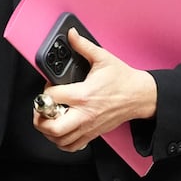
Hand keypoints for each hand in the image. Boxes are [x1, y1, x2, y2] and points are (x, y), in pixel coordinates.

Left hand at [32, 29, 157, 152]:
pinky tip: (61, 130)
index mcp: (83, 94)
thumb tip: (71, 34)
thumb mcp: (103, 57)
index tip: (49, 86)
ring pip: (59, 140)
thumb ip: (83, 45)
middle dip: (40, 119)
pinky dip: (61, 142)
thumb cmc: (123, 79)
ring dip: (48, 131)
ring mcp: (88, 127)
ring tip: (49, 119)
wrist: (140, 96)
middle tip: (41, 109)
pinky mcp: (93, 133)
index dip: (45, 90)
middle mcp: (84, 114)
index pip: (52, 98)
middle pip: (52, 127)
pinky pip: (71, 146)